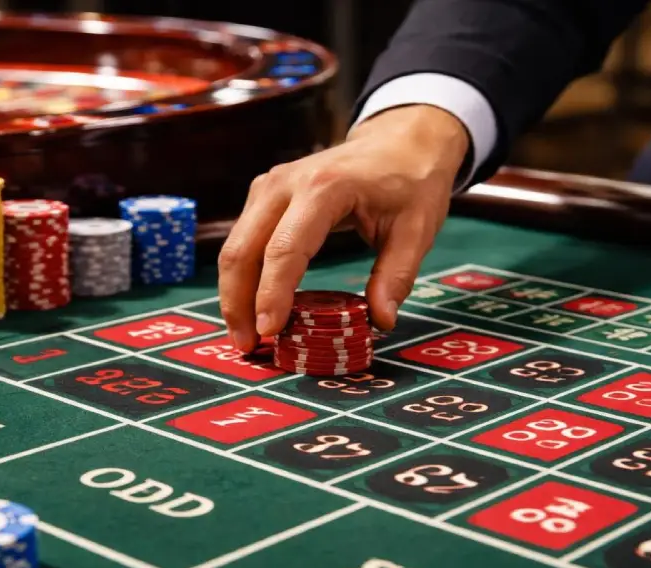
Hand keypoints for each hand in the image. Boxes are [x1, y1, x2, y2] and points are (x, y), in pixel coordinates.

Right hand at [217, 105, 470, 351]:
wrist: (399, 138)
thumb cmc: (410, 181)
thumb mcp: (417, 229)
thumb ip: (397, 275)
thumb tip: (380, 321)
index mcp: (324, 189)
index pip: (285, 249)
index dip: (272, 294)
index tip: (269, 332)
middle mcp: (284, 184)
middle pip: (242, 249)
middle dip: (238, 303)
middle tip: (247, 346)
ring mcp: (268, 186)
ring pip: (235, 246)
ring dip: (234, 294)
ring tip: (246, 335)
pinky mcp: (264, 194)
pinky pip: (243, 239)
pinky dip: (242, 276)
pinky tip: (252, 306)